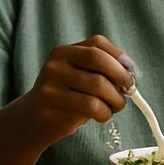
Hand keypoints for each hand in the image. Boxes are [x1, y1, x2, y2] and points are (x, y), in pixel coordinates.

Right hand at [17, 35, 134, 146]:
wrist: (32, 120)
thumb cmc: (66, 97)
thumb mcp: (78, 77)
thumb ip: (100, 70)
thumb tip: (130, 73)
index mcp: (63, 52)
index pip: (97, 44)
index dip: (119, 56)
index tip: (131, 71)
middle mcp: (55, 64)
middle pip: (98, 61)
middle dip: (121, 76)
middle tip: (129, 91)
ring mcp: (51, 84)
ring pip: (98, 86)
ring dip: (116, 99)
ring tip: (115, 106)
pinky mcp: (51, 106)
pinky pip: (91, 106)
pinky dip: (105, 112)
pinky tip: (102, 115)